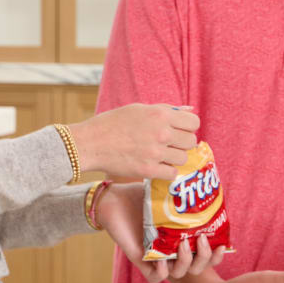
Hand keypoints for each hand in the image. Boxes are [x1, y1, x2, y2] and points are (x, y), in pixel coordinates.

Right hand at [68, 104, 198, 179]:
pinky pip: (172, 173)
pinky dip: (167, 171)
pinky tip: (157, 166)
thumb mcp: (138, 109)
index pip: (193, 122)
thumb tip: (189, 109)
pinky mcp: (148, 170)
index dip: (188, 127)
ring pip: (183, 158)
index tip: (180, 130)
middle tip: (169, 144)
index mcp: (160, 114)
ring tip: (161, 155)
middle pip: (191, 141)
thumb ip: (166, 109)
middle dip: (182, 143)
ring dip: (174, 158)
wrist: (90, 143)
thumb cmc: (112, 124)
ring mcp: (155, 153)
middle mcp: (161, 133)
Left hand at [97, 182, 225, 282]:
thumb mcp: (168, 194)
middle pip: (197, 268)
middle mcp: (172, 250)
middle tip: (201, 239)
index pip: (206, 256)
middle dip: (204, 259)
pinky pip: (155, 277)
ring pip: (179, 274)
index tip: (223, 244)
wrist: (114, 198)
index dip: (217, 256)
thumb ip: (185, 194)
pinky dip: (162, 273)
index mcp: (182, 239)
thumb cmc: (140, 196)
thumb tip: (205, 182)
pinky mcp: (140, 259)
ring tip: (182, 244)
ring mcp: (157, 256)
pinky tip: (162, 260)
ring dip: (186, 263)